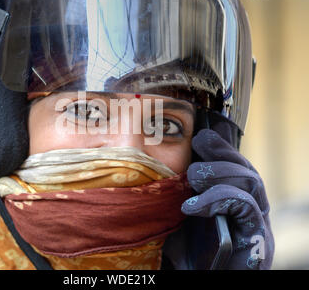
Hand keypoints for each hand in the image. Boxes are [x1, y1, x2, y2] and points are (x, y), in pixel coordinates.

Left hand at [180, 127, 274, 269]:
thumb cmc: (185, 255)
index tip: (199, 136)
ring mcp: (256, 225)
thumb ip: (174, 194)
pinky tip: (192, 207)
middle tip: (198, 144)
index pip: (235, 165)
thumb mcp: (175, 218)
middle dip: (221, 151)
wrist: (196, 278)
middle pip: (246, 168)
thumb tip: (155, 167)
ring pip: (250, 181)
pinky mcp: (257, 241)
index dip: (220, 146)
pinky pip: (245, 206)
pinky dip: (218, 199)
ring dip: (218, 172)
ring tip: (192, 178)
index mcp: (233, 201)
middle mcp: (250, 210)